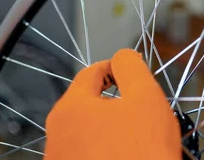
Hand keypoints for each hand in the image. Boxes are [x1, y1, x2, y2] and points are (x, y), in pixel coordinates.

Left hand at [44, 49, 180, 159]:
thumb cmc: (141, 153)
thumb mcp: (145, 97)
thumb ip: (132, 67)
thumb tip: (123, 55)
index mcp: (71, 107)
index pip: (92, 72)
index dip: (117, 68)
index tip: (133, 73)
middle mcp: (57, 133)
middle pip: (91, 103)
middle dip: (118, 103)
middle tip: (143, 112)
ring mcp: (61, 159)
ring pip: (91, 131)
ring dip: (114, 128)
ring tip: (140, 140)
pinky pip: (91, 154)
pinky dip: (109, 151)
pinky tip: (130, 157)